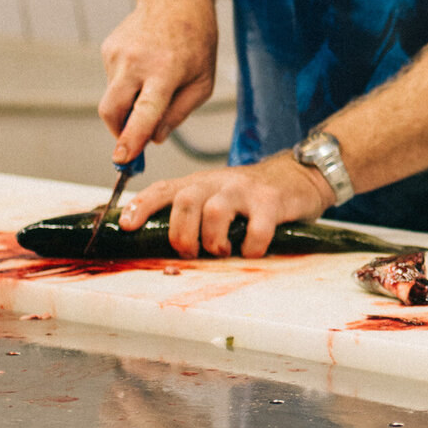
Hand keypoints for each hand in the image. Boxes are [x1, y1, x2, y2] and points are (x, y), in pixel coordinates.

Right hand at [98, 0, 218, 163]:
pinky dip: (127, 83)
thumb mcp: (203, 80)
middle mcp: (136, 61)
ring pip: (113, 96)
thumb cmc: (197, 40)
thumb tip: (153, 139)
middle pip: (111, 110)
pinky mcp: (107, 49)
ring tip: (155, 79)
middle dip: (117, 131)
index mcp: (165, 70)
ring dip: (129, 102)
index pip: (144, 111)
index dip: (131, 137)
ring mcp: (117, 54)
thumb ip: (179, 113)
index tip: (122, 157)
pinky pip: (113, 79)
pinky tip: (146, 64)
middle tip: (132, 138)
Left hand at [117, 157, 334, 257]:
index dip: (141, 206)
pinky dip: (251, 248)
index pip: (163, 189)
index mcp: (201, 183)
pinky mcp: (272, 202)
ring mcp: (245, 191)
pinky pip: (255, 230)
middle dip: (182, 234)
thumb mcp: (218, 196)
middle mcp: (219, 183)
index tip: (127, 226)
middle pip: (184, 201)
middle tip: (192, 252)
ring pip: (214, 212)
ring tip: (222, 251)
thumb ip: (193, 214)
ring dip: (213, 241)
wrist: (300, 175)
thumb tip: (165, 251)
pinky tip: (253, 250)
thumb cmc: (252, 196)